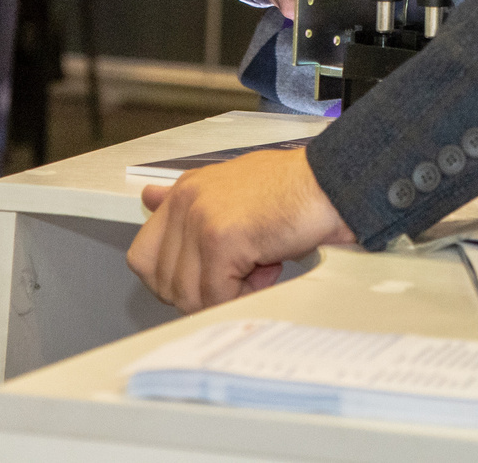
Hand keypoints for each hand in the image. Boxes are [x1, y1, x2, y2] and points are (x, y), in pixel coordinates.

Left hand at [128, 145, 356, 311]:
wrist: (333, 182)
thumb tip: (149, 199)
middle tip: (241, 273)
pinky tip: (268, 268)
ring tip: (260, 266)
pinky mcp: (221, 238)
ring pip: (188, 293)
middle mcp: (187, 200)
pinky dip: (243, 295)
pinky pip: (216, 294)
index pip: (144, 255)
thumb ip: (190, 202)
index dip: (174, 280)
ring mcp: (200, 218)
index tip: (205, 282)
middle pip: (162, 280)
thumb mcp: (231, 188)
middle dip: (202, 291)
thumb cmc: (294, 189)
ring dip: (227, 293)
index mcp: (186, 190)